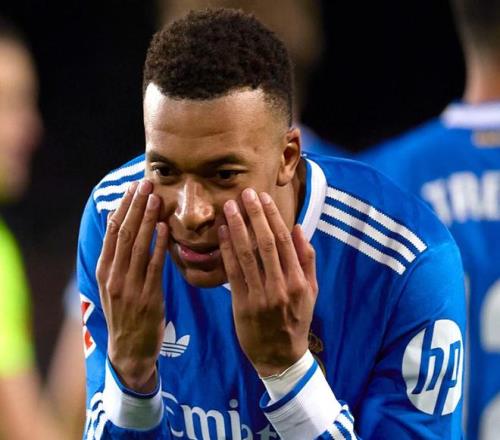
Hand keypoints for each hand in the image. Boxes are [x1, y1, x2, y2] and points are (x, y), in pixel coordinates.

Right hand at [96, 180, 167, 392]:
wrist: (129, 351)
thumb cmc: (125, 314)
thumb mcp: (114, 286)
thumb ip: (119, 260)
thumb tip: (125, 228)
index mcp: (104, 271)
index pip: (112, 232)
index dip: (123, 208)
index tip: (133, 188)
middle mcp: (113, 276)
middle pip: (124, 234)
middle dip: (135, 206)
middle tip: (145, 184)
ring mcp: (129, 287)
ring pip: (137, 247)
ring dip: (147, 220)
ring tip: (155, 198)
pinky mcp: (148, 298)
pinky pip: (153, 267)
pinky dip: (158, 246)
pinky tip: (164, 229)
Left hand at [218, 188, 317, 376]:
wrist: (280, 356)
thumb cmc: (296, 320)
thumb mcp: (311, 292)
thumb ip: (307, 260)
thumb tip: (298, 228)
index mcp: (299, 281)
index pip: (285, 241)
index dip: (273, 217)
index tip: (263, 198)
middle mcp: (281, 286)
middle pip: (266, 243)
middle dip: (254, 216)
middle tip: (245, 193)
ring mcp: (260, 296)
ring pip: (247, 255)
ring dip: (238, 227)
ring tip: (229, 207)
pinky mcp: (242, 304)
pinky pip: (233, 272)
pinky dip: (227, 250)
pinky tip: (223, 232)